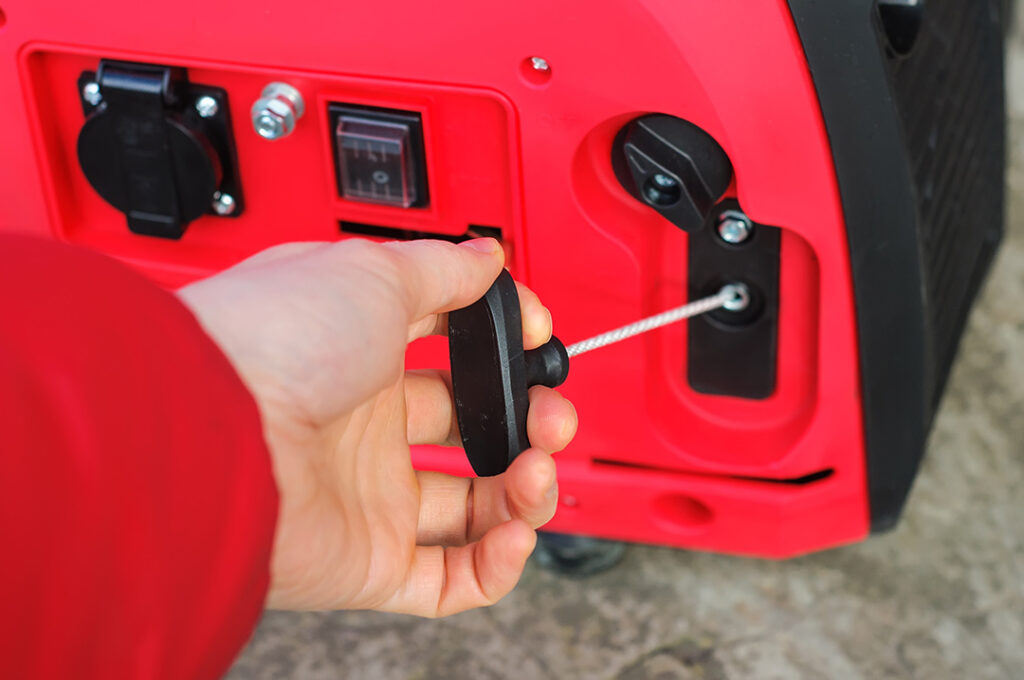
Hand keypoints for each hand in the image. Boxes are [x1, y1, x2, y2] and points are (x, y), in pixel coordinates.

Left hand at [178, 238, 576, 615]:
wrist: (208, 435)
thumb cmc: (270, 341)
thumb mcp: (371, 274)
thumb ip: (442, 270)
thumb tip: (484, 257)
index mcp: (358, 349)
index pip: (449, 348)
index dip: (500, 345)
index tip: (534, 336)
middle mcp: (362, 421)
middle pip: (468, 430)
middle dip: (525, 420)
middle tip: (549, 414)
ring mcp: (365, 493)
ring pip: (470, 507)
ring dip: (523, 490)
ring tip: (535, 468)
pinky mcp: (366, 560)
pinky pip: (449, 579)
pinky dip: (496, 564)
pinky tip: (514, 529)